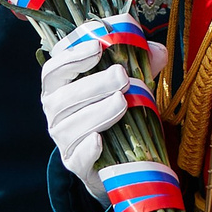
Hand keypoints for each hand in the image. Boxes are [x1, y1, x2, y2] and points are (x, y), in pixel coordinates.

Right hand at [40, 37, 128, 194]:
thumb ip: (139, 65)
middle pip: (62, 98)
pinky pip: (77, 157)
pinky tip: (100, 139)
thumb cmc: (114, 110)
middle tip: (121, 76)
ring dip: (96, 112)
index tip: (98, 48)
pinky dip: (87, 149)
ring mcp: (63, 140)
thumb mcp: (125, 84)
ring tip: (122, 102)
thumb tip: (158, 51)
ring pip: (70, 127)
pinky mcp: (75, 164)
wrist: (115, 157)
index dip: (71, 57)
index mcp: (59, 88)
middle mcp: (55, 113)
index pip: (53, 70)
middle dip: (93, 84)